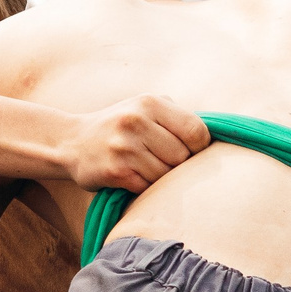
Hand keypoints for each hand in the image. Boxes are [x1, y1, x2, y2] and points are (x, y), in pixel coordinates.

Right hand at [61, 97, 207, 191]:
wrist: (70, 143)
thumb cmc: (119, 127)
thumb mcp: (145, 108)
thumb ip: (177, 116)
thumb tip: (220, 136)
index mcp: (149, 103)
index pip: (197, 132)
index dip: (199, 148)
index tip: (188, 151)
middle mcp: (136, 121)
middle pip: (183, 157)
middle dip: (177, 165)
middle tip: (159, 161)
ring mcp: (124, 147)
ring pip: (166, 176)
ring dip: (159, 178)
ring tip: (143, 168)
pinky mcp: (114, 172)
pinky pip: (147, 188)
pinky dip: (144, 188)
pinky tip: (130, 177)